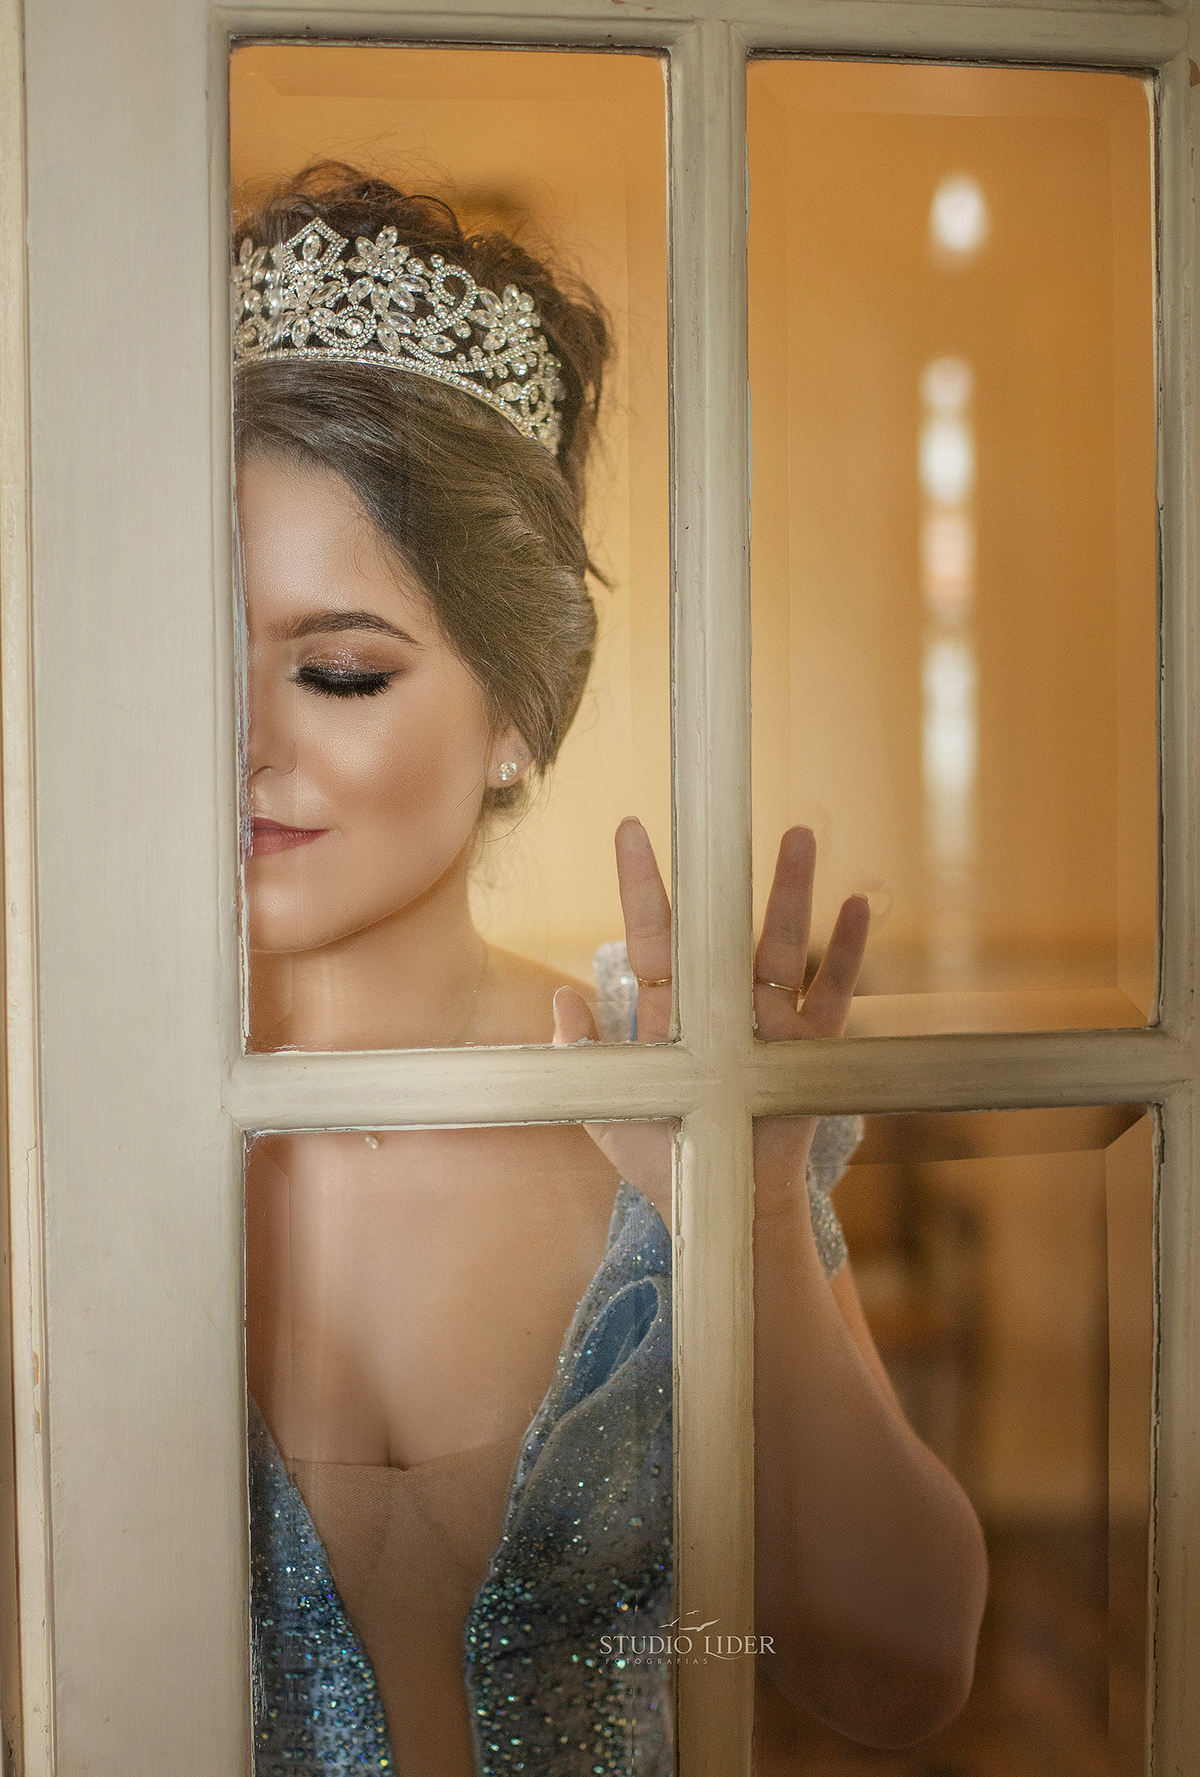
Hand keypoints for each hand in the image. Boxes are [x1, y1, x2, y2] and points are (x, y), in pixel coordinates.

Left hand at [552, 820, 868, 1225]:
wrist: (723, 1207)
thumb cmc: (666, 1162)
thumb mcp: (609, 1113)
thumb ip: (584, 1058)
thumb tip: (561, 1000)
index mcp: (671, 1012)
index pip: (652, 934)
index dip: (641, 884)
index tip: (631, 830)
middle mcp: (721, 1005)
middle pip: (722, 926)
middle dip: (726, 873)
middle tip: (727, 816)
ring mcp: (768, 1022)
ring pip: (780, 945)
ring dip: (790, 894)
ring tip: (799, 839)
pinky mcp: (807, 1050)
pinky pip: (831, 995)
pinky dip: (846, 954)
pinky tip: (858, 909)